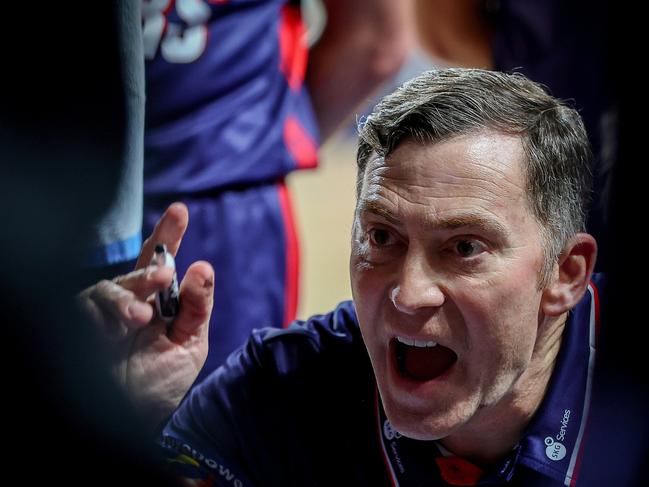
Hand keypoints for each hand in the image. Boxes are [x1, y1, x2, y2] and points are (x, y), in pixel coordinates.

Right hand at [78, 203, 213, 427]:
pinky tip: (113, 335)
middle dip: (149, 268)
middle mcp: (132, 302)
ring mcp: (105, 314)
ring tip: (140, 319)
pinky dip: (102, 318)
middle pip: (136, 269)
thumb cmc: (162, 382)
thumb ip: (197, 307)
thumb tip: (203, 266)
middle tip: (163, 274)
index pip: (163, 263)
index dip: (169, 234)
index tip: (179, 210)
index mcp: (160, 302)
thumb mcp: (189, 344)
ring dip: (126, 298)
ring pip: (110, 287)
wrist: (135, 418)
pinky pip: (86, 307)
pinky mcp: (82, 325)